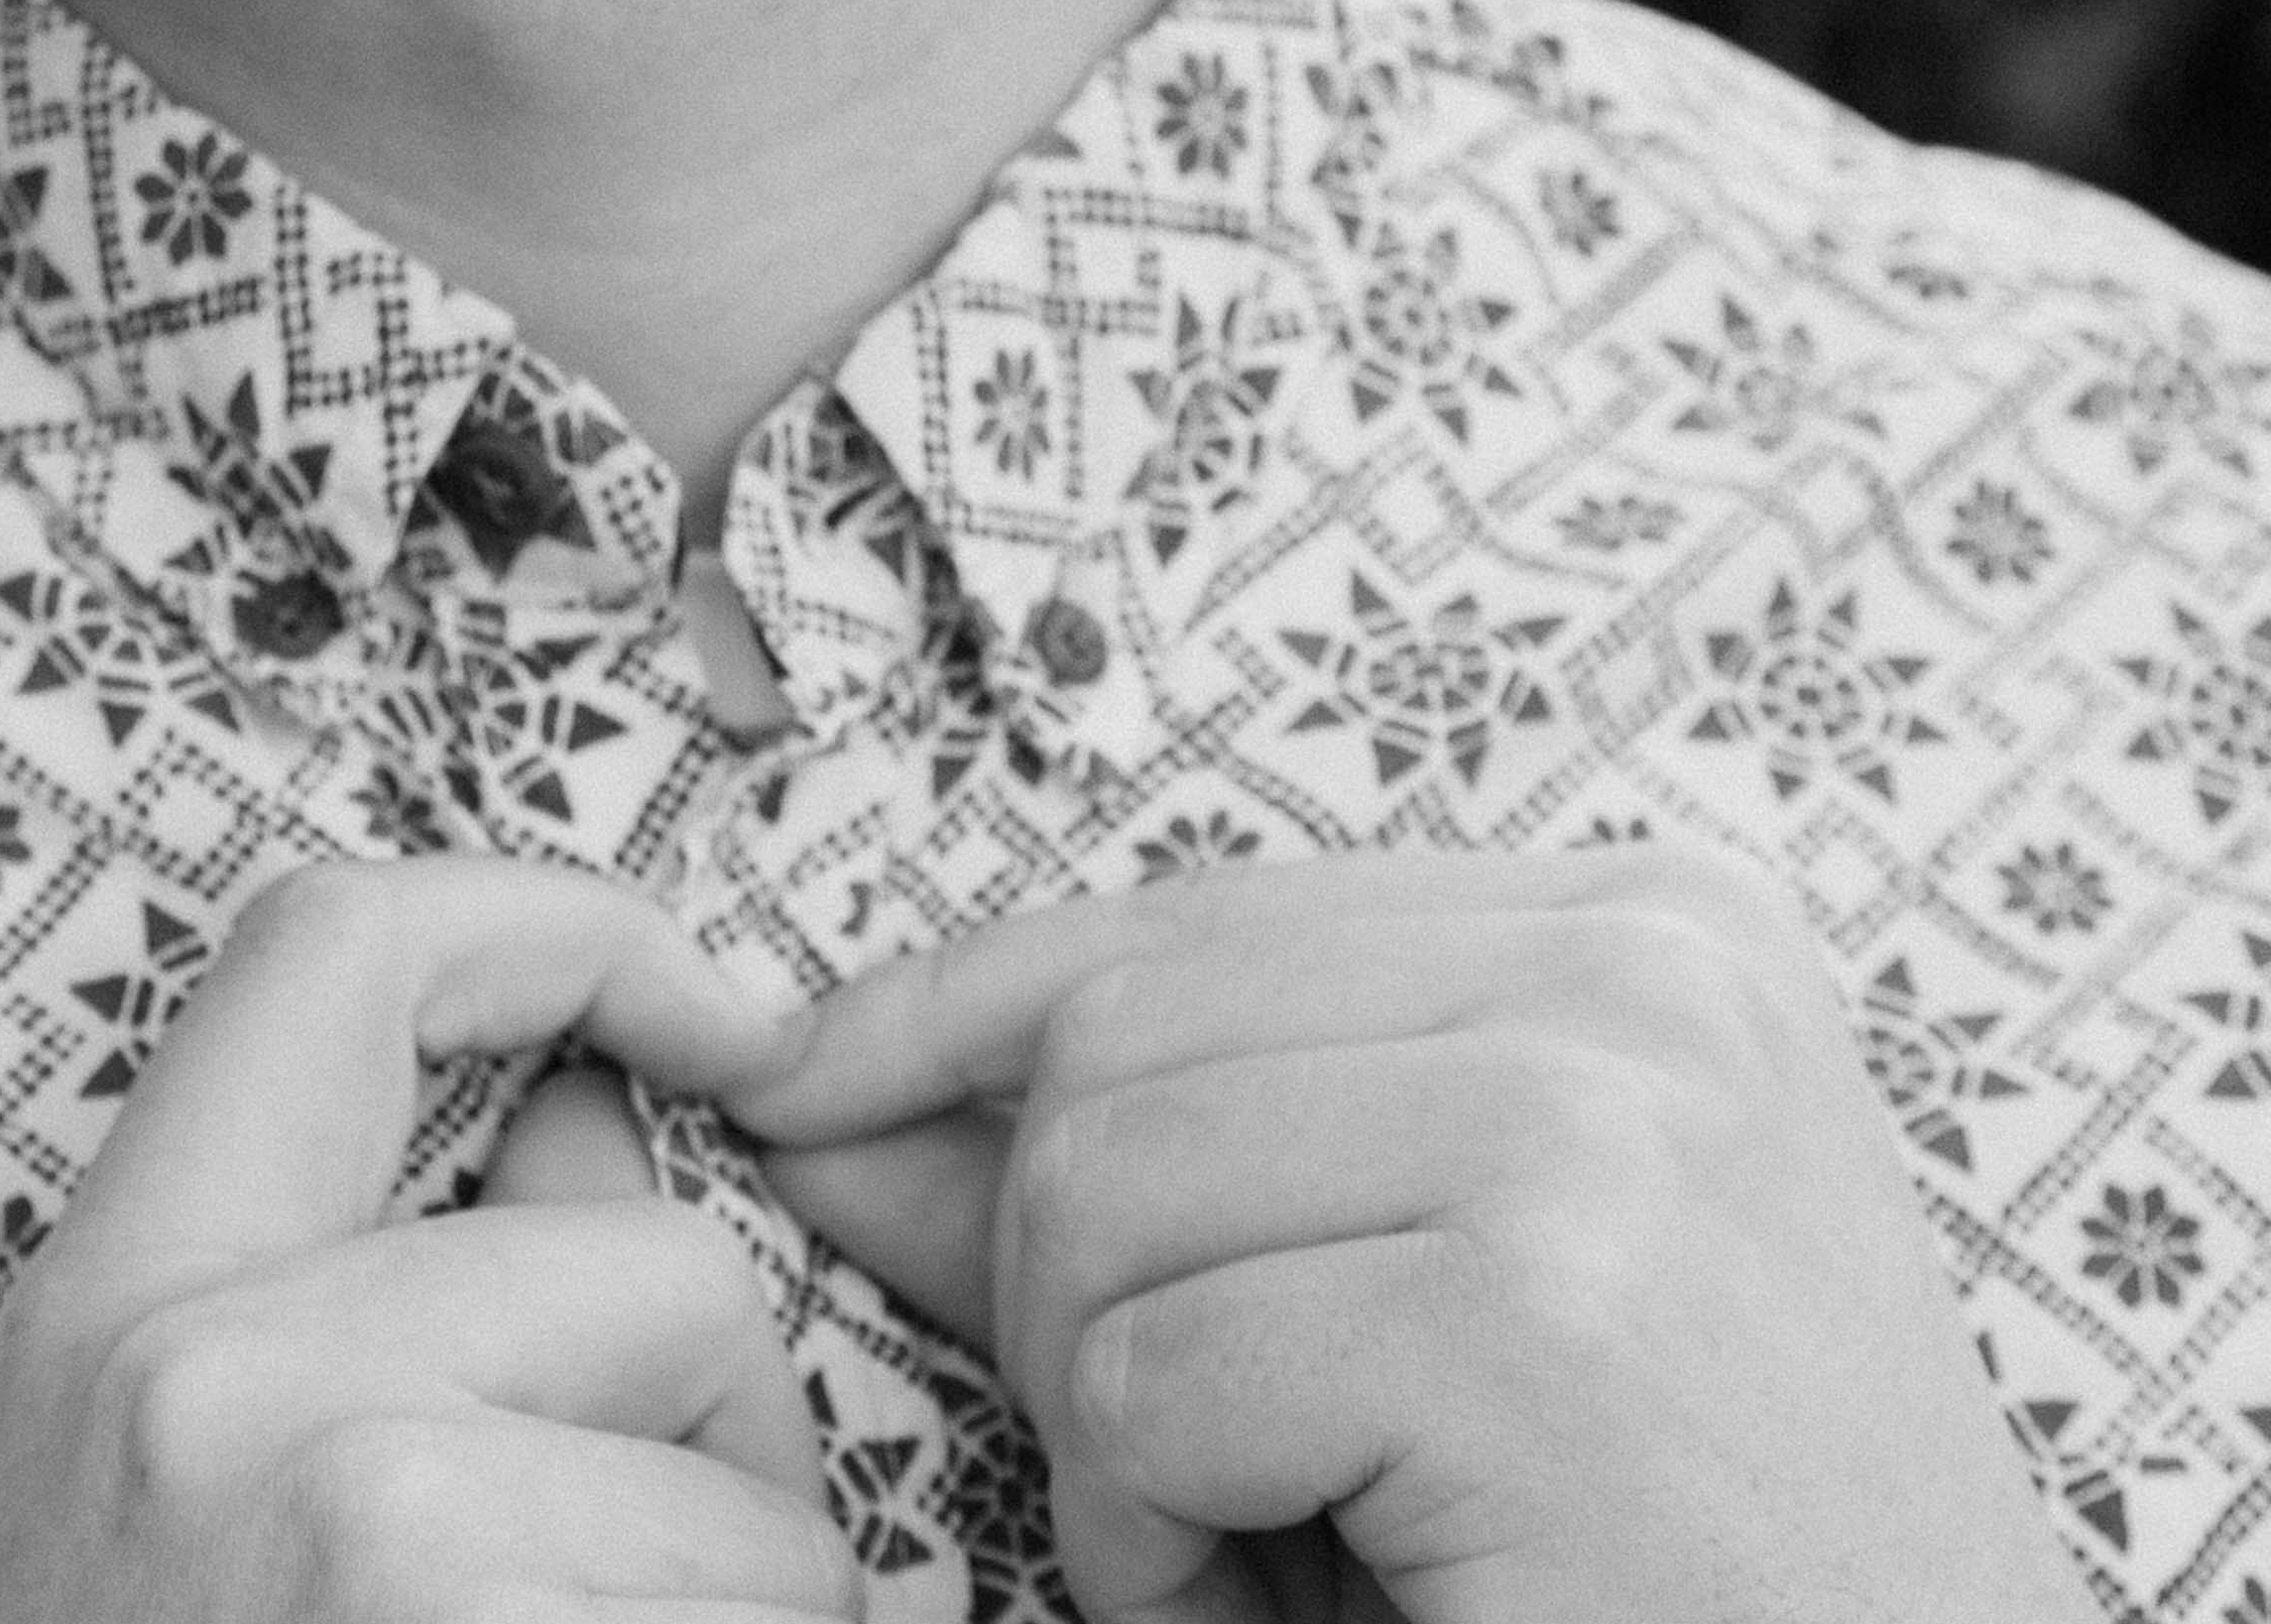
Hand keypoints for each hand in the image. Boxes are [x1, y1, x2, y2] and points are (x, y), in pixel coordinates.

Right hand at [0, 853, 863, 1622]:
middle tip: (580, 1622)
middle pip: (665, 1276)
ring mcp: (351, 1533)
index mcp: (119, 1304)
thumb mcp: (213, 1495)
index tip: (722, 1016)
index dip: (570, 922)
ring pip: (763, 1506)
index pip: (341, 942)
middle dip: (723, 1454)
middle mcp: (206, 1382)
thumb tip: (623, 1116)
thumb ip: (415, 1291)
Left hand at [730, 842, 2084, 1623]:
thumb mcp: (1418, 1293)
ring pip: (1099, 1190)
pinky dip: (1152, 1536)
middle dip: (1052, 1272)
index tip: (803, 1083)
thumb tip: (810, 1081)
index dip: (958, 1006)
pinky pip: (1155, 1379)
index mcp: (1651, 927)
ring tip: (1259, 1541)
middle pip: (1119, 1033)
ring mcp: (1596, 1128)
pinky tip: (1294, 1603)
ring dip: (1105, 1423)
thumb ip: (1146, 1161)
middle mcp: (1639, 977)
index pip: (1192, 910)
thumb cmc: (1661, 1558)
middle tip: (1177, 1473)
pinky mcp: (1533, 1319)